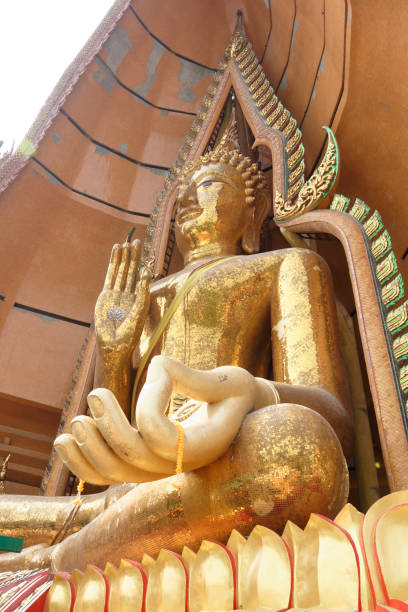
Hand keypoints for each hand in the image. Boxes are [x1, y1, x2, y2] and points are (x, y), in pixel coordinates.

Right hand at [95, 239, 150, 357]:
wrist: (113, 344)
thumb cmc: (130, 333)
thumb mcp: (140, 311)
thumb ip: (142, 292)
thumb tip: (144, 272)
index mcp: (139, 298)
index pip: (141, 277)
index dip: (142, 264)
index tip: (145, 251)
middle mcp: (129, 294)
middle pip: (131, 271)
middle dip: (134, 256)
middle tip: (137, 241)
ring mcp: (117, 293)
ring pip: (121, 271)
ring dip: (123, 258)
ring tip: (125, 243)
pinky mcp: (106, 295)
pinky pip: (111, 276)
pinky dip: (113, 263)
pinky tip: (115, 252)